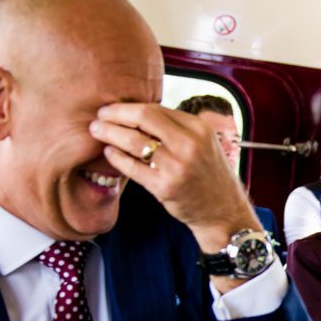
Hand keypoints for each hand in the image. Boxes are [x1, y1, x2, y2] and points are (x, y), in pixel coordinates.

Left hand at [88, 103, 258, 252]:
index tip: (112, 109)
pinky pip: (133, 167)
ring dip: (110, 134)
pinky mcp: (165, 187)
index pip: (156, 109)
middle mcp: (190, 144)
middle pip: (143, 118)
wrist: (223, 213)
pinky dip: (117, 158)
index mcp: (199, 128)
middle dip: (115, 115)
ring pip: (134, 142)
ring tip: (96, 131)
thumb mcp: (204, 144)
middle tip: (98, 116)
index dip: (128, 107)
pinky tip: (109, 153)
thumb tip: (140, 114)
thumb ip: (178, 129)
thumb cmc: (209, 177)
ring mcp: (177, 166)